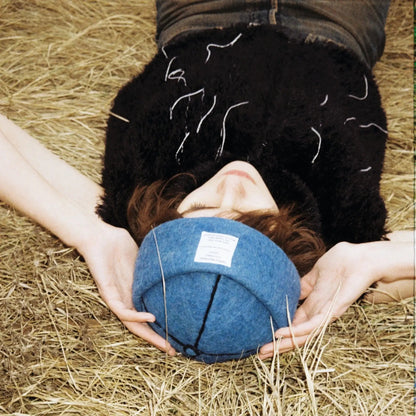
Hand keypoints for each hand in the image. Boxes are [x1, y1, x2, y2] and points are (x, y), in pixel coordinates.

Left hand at [78, 222, 175, 355]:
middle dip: (156, 339)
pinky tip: (151, 317)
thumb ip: (153, 267)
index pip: (147, 315)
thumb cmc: (118, 244)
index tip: (177, 334)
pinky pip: (121, 309)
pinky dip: (136, 315)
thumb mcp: (143, 258)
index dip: (161, 325)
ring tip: (164, 344)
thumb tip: (173, 266)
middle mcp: (125, 299)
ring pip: (131, 324)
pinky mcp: (107, 292)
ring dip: (147, 335)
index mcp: (134, 292)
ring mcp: (116, 297)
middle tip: (173, 351)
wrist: (98, 235)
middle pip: (140, 326)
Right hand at [259, 242, 376, 358]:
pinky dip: (296, 331)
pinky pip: (313, 325)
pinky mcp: (333, 310)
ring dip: (284, 344)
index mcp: (314, 305)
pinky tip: (281, 334)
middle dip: (279, 345)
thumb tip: (289, 290)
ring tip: (266, 350)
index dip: (280, 331)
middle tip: (260, 354)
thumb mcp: (315, 273)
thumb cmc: (342, 262)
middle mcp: (319, 313)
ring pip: (303, 335)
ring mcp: (326, 314)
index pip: (294, 323)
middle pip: (297, 335)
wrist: (362, 257)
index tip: (263, 338)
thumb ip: (304, 285)